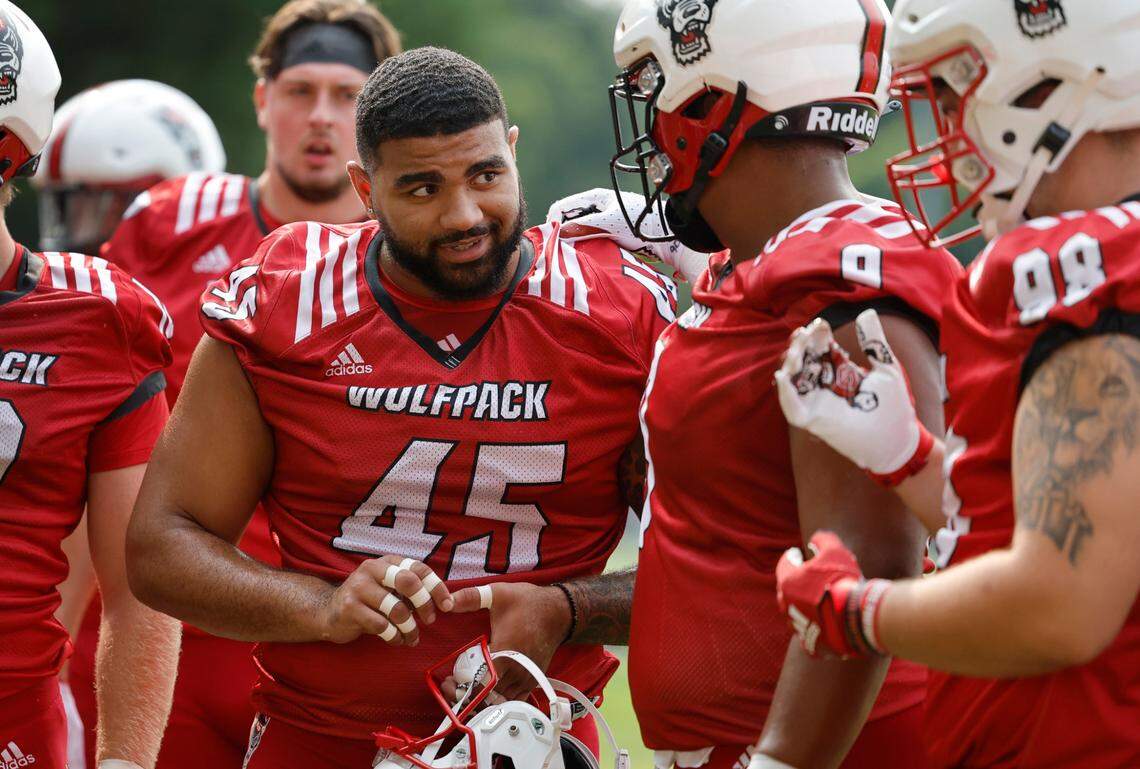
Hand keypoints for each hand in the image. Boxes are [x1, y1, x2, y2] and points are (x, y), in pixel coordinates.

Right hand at [318, 555, 451, 645]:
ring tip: (412, 638)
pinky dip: (394, 637)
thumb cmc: (369, 601)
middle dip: (424, 604)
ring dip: (409, 628)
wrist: (328, 612)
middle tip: (430, 620)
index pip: (418, 568)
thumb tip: (445, 602)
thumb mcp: (390, 588)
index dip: (436, 587)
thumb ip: (412, 590)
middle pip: (408, 582)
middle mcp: (373, 569)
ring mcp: (359, 587)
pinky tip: (396, 640)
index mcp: (388, 562)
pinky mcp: (350, 608)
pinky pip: (381, 626)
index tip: (448, 605)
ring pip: (396, 609)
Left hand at [450, 581, 570, 698]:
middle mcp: (517, 670)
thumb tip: (446, 601)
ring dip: (481, 699)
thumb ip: (471, 597)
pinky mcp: (532, 681)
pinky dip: (498, 700)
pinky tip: (487, 690)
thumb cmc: (527, 602)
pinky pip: (513, 700)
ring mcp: (526, 678)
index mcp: (506, 651)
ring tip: (465, 687)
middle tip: (451, 685)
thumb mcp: (498, 594)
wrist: (559, 611)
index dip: (461, 689)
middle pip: (488, 698)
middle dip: (466, 695)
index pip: (481, 685)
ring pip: (500, 702)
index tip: (448, 681)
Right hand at [546, 187, 709, 282]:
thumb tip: (560, 232)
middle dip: (560, 231)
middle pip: (568, 218)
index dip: (553, 221)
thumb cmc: (640, 223)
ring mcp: (602, 219)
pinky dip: (581, 245)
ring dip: (570, 240)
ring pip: (577, 229)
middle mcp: (596, 206)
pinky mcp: (607, 232)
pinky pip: (587, 238)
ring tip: (566, 253)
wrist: (664, 234)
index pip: (563, 206)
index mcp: (595, 197)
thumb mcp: (609, 223)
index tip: (550, 238)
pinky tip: (581, 255)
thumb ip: (584, 226)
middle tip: (554, 249)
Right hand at [774, 309, 932, 485]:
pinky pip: (792, 408)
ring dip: (790, 362)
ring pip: (793, 380)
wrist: (900, 439)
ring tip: (798, 349)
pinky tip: (783, 376)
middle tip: (805, 333)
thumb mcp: (886, 367)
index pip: (820, 348)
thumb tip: (867, 312)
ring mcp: (818, 402)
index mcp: (840, 371)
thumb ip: (874, 341)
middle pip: (803, 360)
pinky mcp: (814, 420)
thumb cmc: (896, 408)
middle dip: (800, 345)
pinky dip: (785, 393)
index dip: (816, 335)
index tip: (820, 324)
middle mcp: (826, 385)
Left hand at [775, 531, 889, 658]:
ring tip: (814, 601)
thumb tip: (816, 538)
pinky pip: (807, 634)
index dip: (791, 557)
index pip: (784, 565)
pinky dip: (813, 628)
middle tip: (805, 576)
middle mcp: (787, 604)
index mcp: (788, 582)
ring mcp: (797, 625)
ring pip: (794, 613)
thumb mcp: (835, 551)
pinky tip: (822, 623)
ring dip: (801, 606)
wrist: (853, 618)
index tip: (797, 553)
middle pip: (786, 590)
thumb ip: (824, 539)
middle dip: (794, 582)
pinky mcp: (810, 643)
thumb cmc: (842, 581)